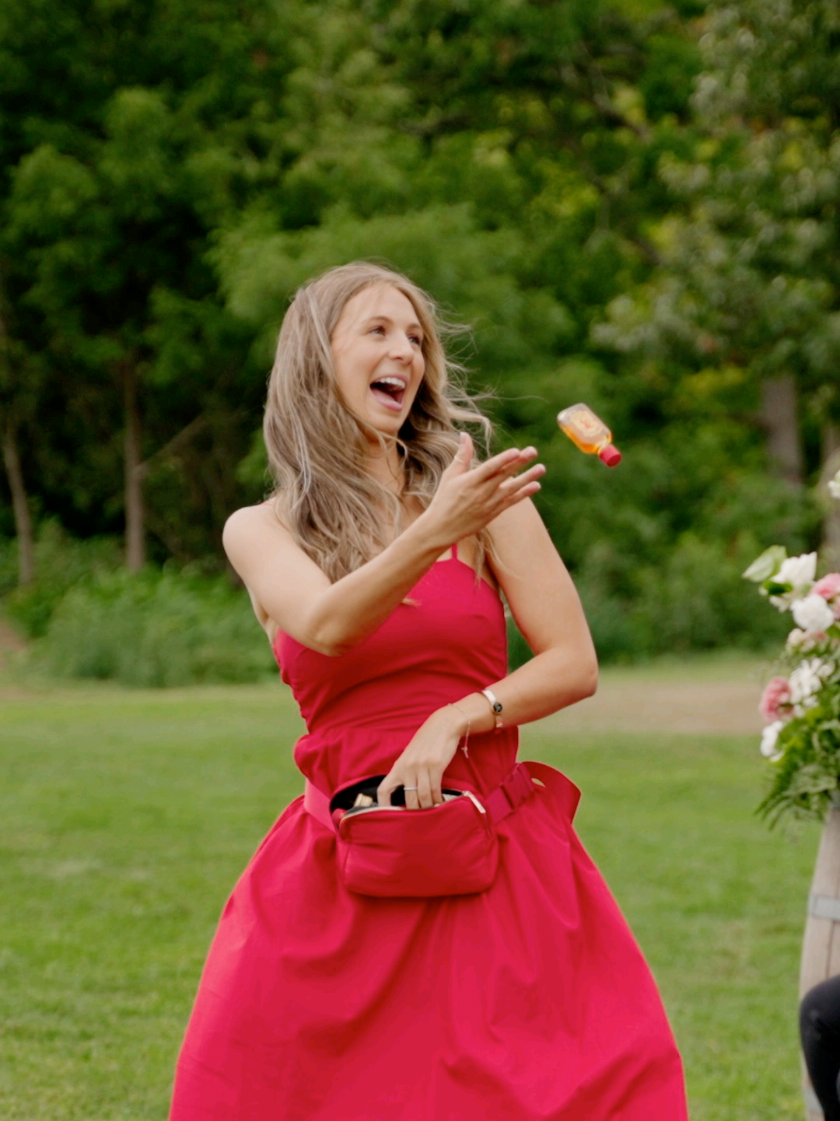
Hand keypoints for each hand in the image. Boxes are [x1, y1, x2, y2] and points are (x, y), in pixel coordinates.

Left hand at [377, 707, 464, 809]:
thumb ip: (406, 771)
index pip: (384, 789)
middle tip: (420, 816)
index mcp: (398, 766)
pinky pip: (435, 789)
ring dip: (429, 806)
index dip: (384, 805)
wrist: (442, 726)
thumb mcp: (410, 755)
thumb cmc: (426, 742)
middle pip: (408, 799)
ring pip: (423, 796)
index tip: (388, 815)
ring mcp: (421, 767)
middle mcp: (407, 768)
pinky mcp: (436, 766)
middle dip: (415, 810)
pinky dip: (438, 798)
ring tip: (432, 810)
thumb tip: (407, 790)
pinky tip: (440, 801)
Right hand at [422, 433, 544, 545]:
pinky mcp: (493, 513)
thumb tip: (464, 434)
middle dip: (520, 463)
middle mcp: (481, 492)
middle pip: (504, 475)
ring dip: (528, 478)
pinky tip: (536, 485)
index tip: (516, 451)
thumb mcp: (450, 475)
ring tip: (541, 468)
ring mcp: (489, 503)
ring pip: (512, 489)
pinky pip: (512, 501)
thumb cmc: (443, 499)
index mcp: (470, 481)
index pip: (490, 468)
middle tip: (533, 451)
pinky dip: (524, 494)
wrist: (441, 528)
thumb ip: (461, 455)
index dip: (504, 459)